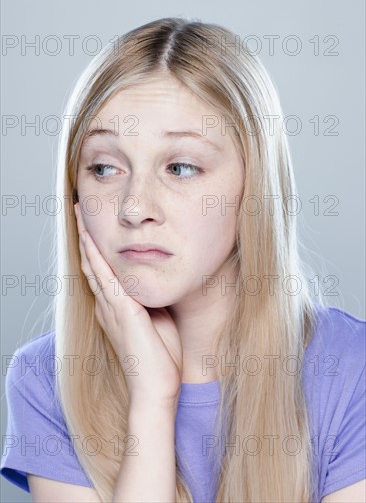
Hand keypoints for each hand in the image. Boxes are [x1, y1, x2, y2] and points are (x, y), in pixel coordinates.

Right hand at [74, 202, 182, 410]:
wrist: (156, 388)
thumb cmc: (159, 358)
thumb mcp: (156, 321)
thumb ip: (149, 302)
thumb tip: (152, 284)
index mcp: (114, 310)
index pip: (101, 274)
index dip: (96, 251)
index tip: (94, 230)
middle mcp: (107, 306)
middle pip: (92, 265)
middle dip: (86, 238)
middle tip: (80, 214)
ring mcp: (111, 307)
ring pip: (93, 265)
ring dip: (86, 240)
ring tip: (80, 216)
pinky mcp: (120, 309)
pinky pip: (104, 276)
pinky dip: (96, 256)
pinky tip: (91, 239)